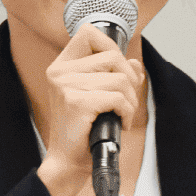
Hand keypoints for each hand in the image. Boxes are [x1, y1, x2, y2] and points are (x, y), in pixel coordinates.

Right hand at [36, 24, 144, 195]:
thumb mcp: (97, 97)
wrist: (67, 162)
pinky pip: (117, 97)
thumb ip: (115, 75)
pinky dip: (127, 111)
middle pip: (112, 55)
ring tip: (123, 114)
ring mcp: (66, 87)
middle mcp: (59, 73)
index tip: (118, 68)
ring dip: (130, 99)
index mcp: (60, 67)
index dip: (110, 45)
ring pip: (119, 79)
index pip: (88, 33)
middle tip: (127, 100)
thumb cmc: (81, 130)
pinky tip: (121, 122)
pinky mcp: (77, 103)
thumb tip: (136, 64)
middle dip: (129, 78)